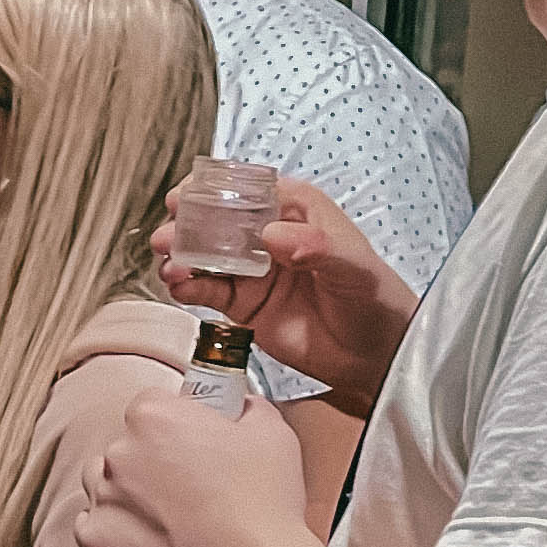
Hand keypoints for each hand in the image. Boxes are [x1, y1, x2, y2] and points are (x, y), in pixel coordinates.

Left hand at [78, 389, 314, 546]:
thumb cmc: (262, 506)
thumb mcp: (272, 434)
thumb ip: (246, 409)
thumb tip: (240, 406)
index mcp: (154, 417)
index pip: (151, 405)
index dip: (176, 424)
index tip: (193, 443)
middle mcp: (118, 452)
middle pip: (127, 447)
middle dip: (153, 463)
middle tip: (192, 488)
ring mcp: (102, 497)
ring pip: (105, 486)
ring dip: (129, 496)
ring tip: (173, 520)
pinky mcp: (94, 540)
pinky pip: (95, 528)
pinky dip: (118, 535)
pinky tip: (155, 544)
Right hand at [154, 176, 417, 414]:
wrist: (376, 356)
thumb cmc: (376, 301)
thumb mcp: (354, 268)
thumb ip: (317, 246)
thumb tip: (272, 234)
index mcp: (296, 211)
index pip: (248, 189)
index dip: (213, 190)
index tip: (186, 196)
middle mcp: (268, 235)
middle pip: (215, 220)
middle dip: (187, 225)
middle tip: (170, 236)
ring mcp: (250, 270)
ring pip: (202, 254)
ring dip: (180, 256)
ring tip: (172, 266)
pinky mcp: (240, 303)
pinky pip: (204, 290)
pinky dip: (186, 286)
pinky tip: (180, 286)